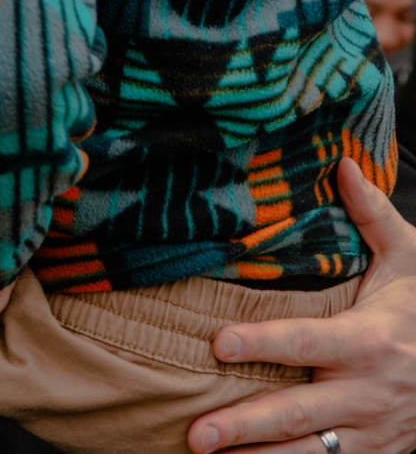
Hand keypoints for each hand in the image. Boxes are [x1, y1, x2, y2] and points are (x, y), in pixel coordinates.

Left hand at [187, 159, 415, 453]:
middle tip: (196, 432)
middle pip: (297, 412)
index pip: (304, 340)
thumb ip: (372, 215)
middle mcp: (366, 392)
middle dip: (245, 424)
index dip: (261, 342)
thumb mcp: (409, 257)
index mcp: (368, 339)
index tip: (217, 342)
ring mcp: (371, 432)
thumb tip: (344, 163)